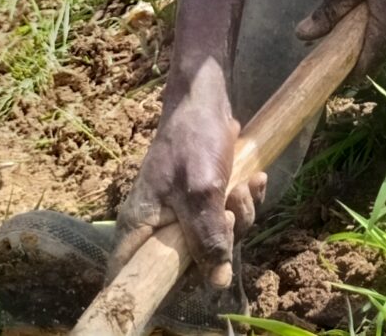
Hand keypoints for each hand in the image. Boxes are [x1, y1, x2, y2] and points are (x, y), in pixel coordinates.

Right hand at [113, 68, 264, 284]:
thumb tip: (218, 282)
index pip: (132, 273)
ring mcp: (181, 213)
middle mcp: (156, 225)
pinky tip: (253, 179)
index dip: (155, 286)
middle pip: (187, 262)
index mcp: (140, 226)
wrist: (205, 99)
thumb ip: (208, 237)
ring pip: (215, 239)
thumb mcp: (202, 191)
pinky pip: (227, 218)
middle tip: (228, 210)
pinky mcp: (203, 201)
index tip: (193, 277)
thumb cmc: (193, 140)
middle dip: (219, 241)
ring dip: (239, 216)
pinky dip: (243, 201)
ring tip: (242, 186)